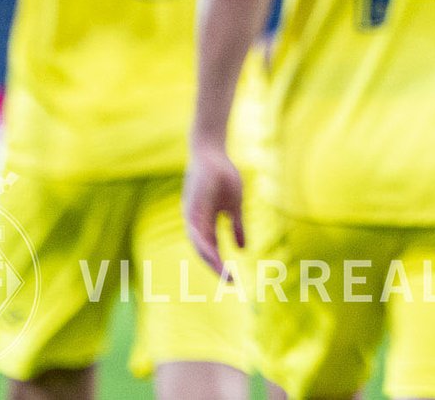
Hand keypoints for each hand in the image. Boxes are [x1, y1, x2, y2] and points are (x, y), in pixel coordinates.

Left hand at [182, 141, 245, 280]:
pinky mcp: (191, 207)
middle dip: (216, 268)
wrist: (212, 152)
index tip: (234, 279)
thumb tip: (242, 249)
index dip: (221, 264)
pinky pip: (196, 231)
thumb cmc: (223, 176)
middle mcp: (194, 223)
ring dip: (211, 260)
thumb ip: (236, 226)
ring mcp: (191, 216)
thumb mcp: (234, 205)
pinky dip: (204, 244)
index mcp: (204, 224)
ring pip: (199, 245)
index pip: (211, 249)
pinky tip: (213, 254)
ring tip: (225, 273)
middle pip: (204, 252)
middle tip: (231, 282)